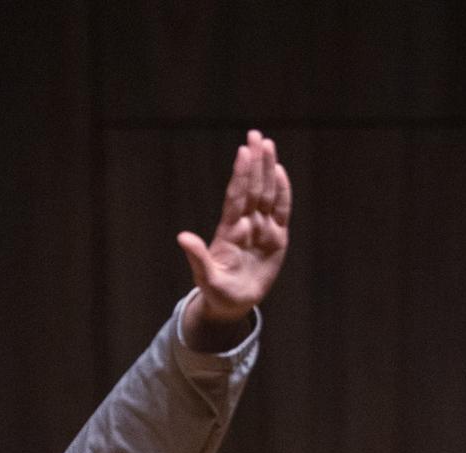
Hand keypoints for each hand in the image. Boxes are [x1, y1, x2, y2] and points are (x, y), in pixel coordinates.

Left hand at [178, 129, 291, 346]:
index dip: (241, 175)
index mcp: (230, 232)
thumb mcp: (205, 278)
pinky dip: (283, 193)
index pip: (237, 197)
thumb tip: (181, 237)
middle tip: (256, 135)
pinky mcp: (277, 239)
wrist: (232, 304)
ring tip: (268, 144)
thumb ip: (197, 257)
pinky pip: (282, 212)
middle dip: (255, 162)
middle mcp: (246, 225)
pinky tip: (280, 172)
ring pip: (267, 194)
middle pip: (253, 188)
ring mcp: (262, 230)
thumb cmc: (217, 292)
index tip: (243, 151)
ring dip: (267, 170)